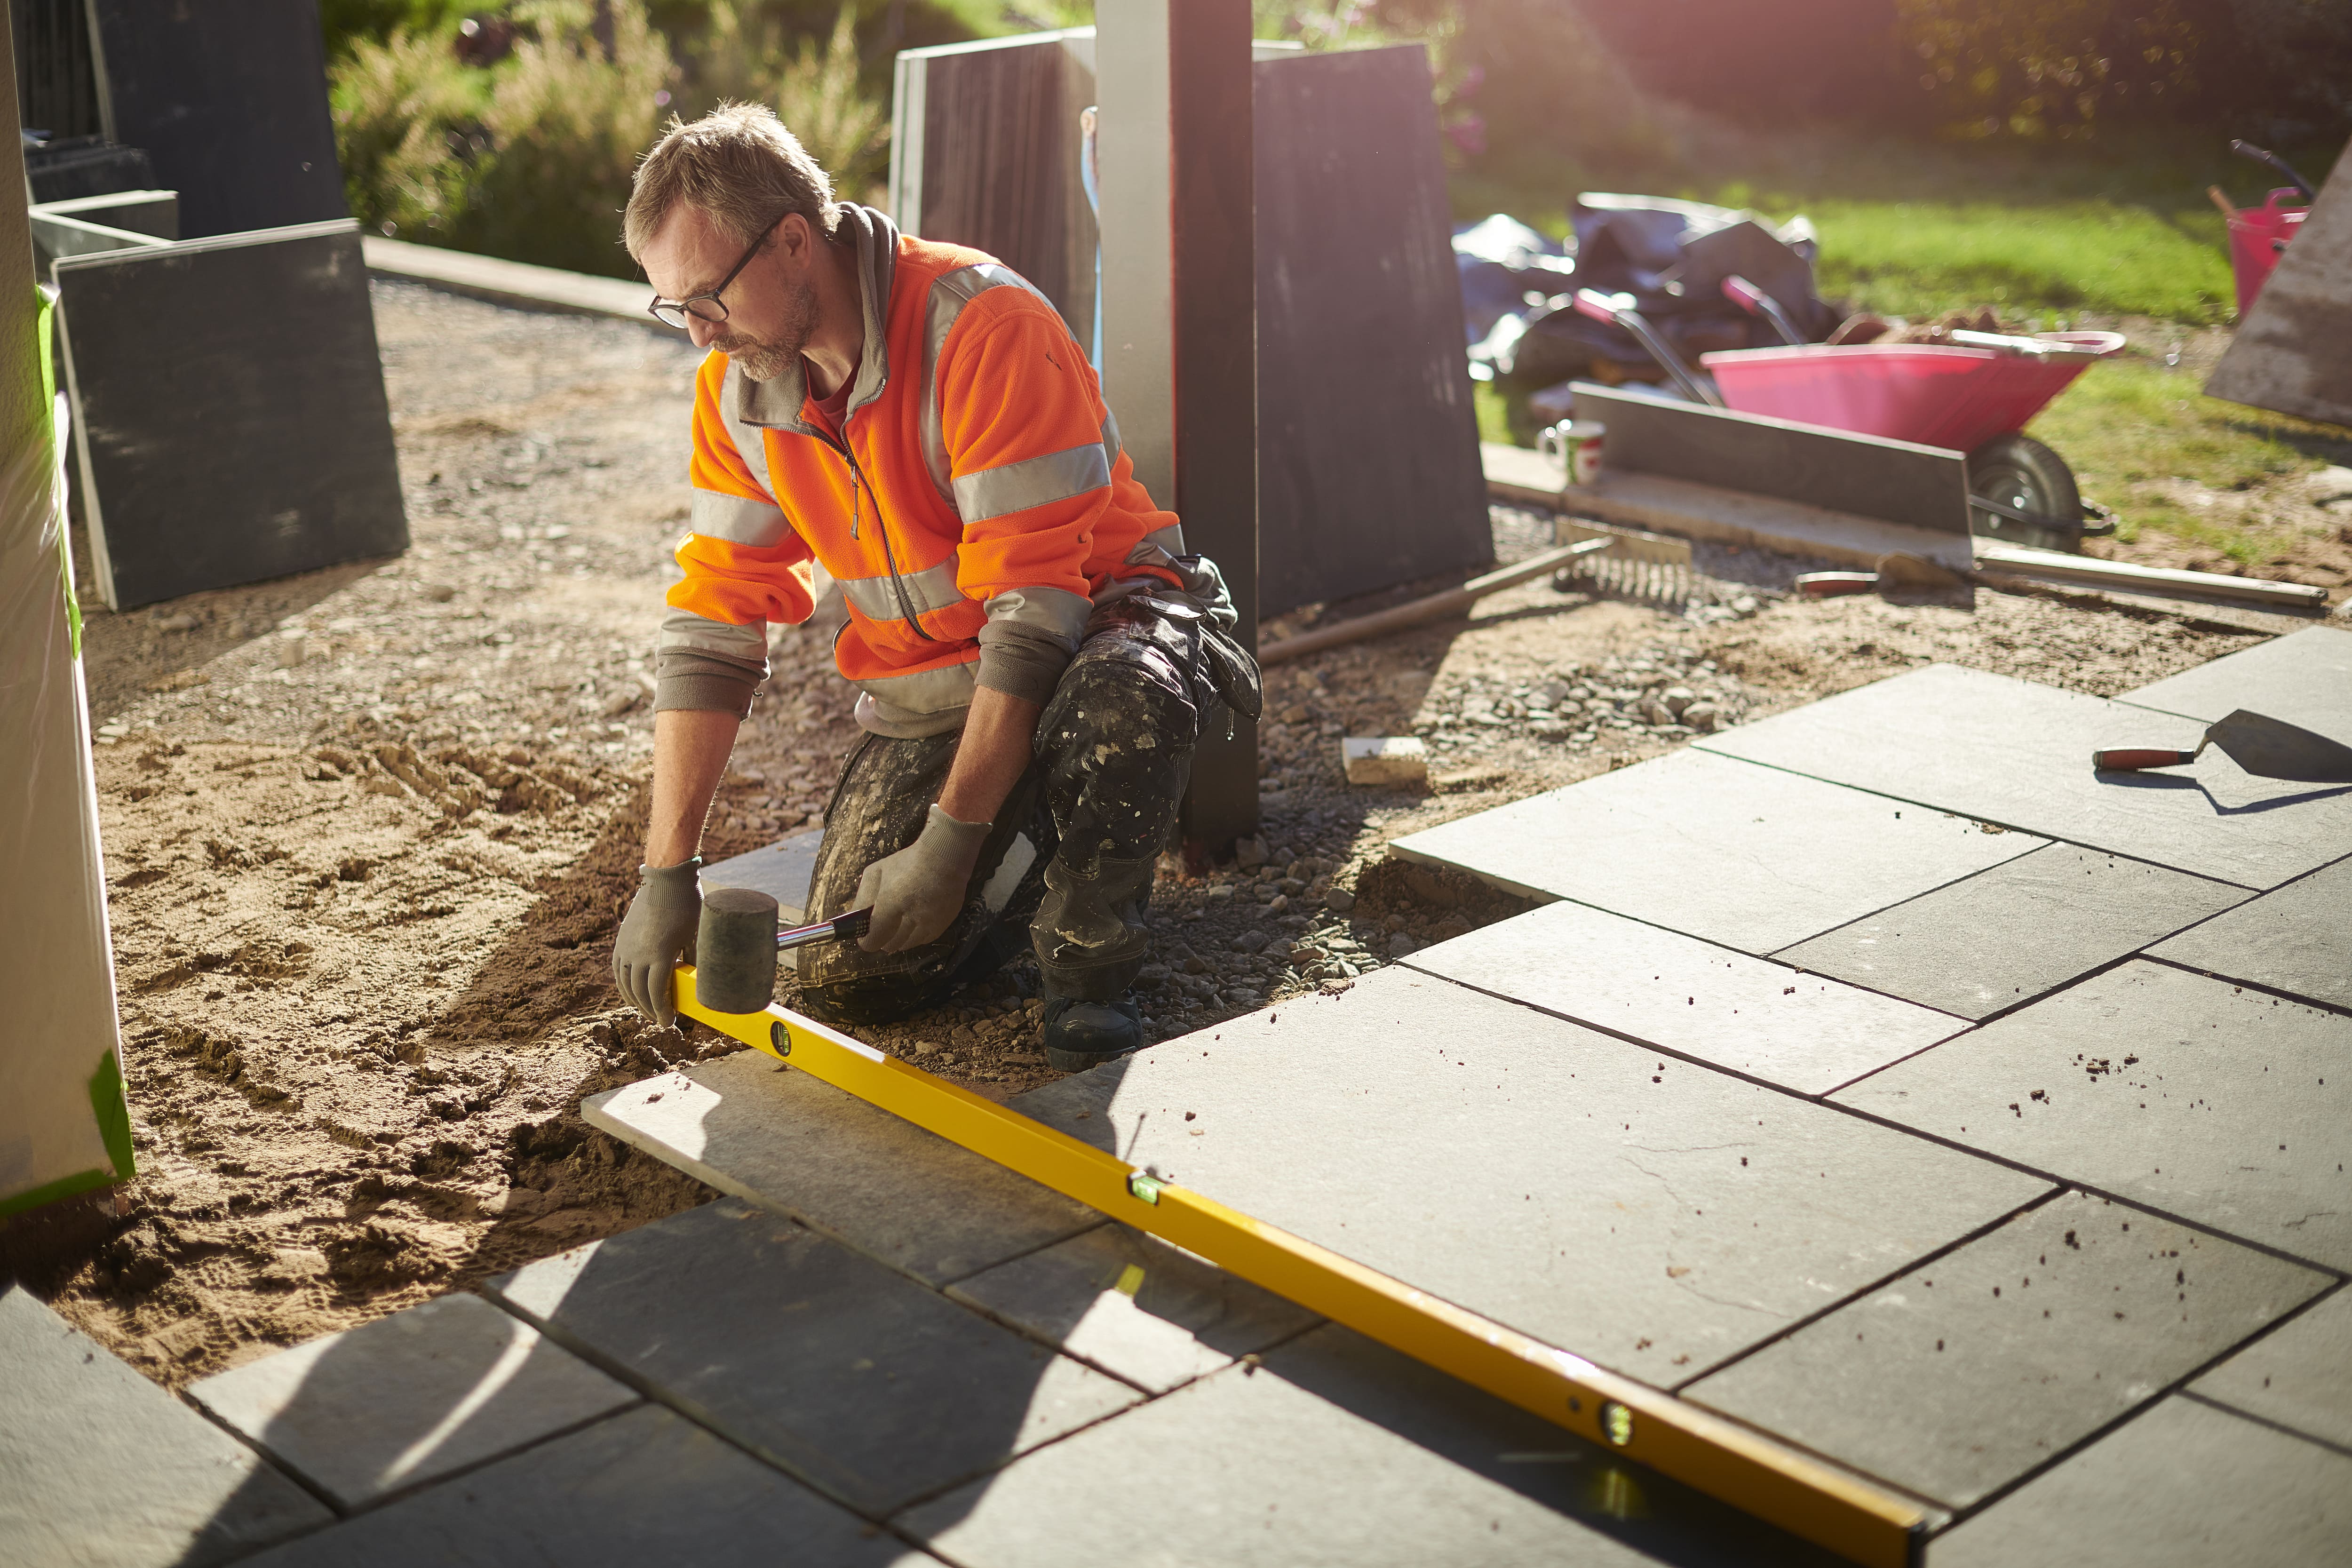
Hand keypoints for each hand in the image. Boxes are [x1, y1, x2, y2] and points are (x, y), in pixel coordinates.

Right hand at [612, 859, 702, 1024]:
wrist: (666, 879)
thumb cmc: (687, 906)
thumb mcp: (696, 935)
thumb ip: (693, 961)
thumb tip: (697, 983)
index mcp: (659, 955)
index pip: (657, 994)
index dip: (662, 1012)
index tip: (669, 1023)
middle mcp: (638, 953)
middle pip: (640, 992)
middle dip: (650, 1010)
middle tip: (661, 1020)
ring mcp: (627, 946)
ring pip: (626, 983)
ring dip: (636, 1000)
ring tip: (647, 1010)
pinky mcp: (621, 939)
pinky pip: (618, 969)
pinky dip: (623, 985)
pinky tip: (630, 993)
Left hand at [856, 805, 989, 952]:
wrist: (944, 856)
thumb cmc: (906, 862)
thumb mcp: (876, 873)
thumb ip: (863, 899)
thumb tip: (856, 921)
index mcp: (891, 901)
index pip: (874, 938)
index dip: (867, 941)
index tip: (865, 937)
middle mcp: (911, 915)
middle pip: (890, 944)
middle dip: (883, 938)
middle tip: (882, 927)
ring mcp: (929, 921)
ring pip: (908, 945)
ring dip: (900, 938)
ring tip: (899, 923)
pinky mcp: (943, 923)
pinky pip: (924, 940)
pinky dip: (916, 936)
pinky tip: (914, 923)